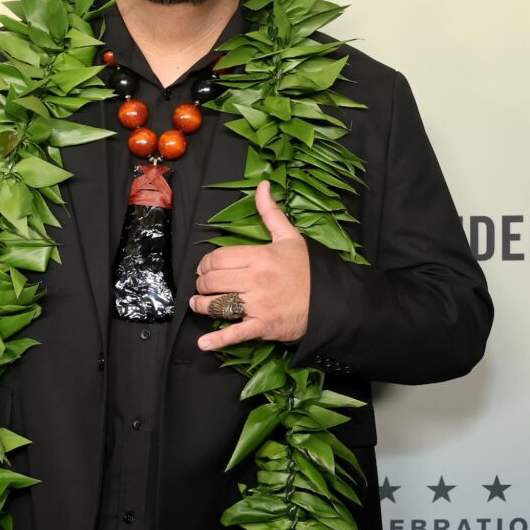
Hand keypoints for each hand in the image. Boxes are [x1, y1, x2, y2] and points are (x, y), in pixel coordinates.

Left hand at [189, 180, 309, 351]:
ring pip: (217, 304)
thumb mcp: (289, 236)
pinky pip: (236, 333)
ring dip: (202, 306)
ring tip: (199, 304)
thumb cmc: (308, 269)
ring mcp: (258, 304)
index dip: (205, 263)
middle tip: (202, 286)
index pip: (217, 258)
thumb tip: (263, 185)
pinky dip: (218, 340)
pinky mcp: (263, 325)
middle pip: (212, 280)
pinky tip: (204, 343)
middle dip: (202, 284)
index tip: (205, 268)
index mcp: (259, 256)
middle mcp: (255, 280)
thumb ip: (270, 212)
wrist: (330, 300)